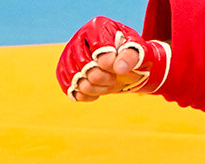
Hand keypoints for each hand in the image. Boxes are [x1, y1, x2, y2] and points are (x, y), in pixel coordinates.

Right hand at [56, 16, 170, 101]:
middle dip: (105, 78)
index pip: (98, 50)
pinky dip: (86, 95)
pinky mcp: (65, 71)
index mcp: (97, 27)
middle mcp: (79, 38)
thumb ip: (131, 57)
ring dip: (96, 88)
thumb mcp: (139, 52)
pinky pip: (70, 89)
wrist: (124, 64)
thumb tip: (119, 68)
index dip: (110, 64)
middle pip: (86, 68)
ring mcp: (69, 55)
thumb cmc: (132, 54)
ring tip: (107, 83)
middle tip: (115, 77)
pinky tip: (97, 91)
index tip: (119, 68)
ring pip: (77, 81)